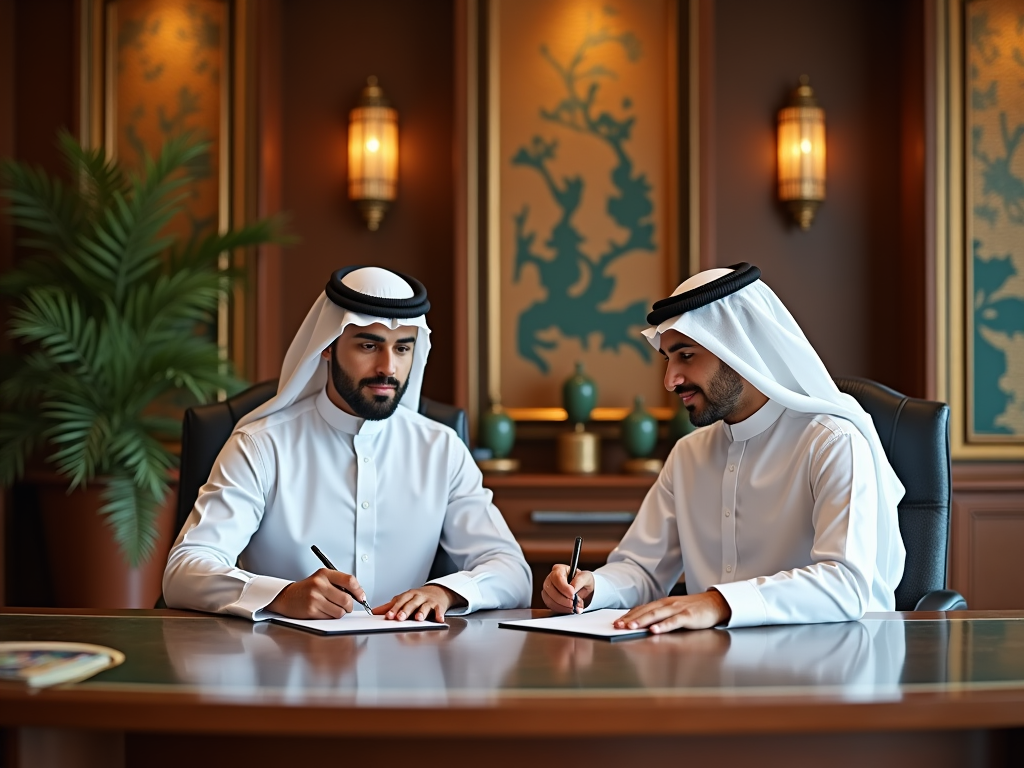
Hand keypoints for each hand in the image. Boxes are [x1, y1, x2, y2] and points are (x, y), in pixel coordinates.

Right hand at [267, 568, 366, 618]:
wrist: (286, 597)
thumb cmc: (307, 589)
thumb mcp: (322, 579)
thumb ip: (339, 583)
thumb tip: (359, 594)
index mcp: (324, 573)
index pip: (349, 580)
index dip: (359, 591)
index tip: (361, 597)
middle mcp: (319, 584)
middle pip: (346, 599)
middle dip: (349, 606)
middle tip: (346, 606)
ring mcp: (314, 597)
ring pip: (340, 611)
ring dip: (339, 613)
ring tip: (331, 608)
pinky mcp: (311, 610)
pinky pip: (330, 618)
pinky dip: (329, 617)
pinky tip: (322, 611)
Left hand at [374, 585, 462, 621]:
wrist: (438, 591)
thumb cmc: (418, 598)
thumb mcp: (404, 599)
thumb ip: (389, 607)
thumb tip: (374, 612)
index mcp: (408, 595)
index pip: (400, 601)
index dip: (394, 609)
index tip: (388, 616)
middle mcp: (418, 597)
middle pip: (411, 603)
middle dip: (405, 611)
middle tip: (400, 618)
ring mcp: (429, 601)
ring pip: (425, 606)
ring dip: (422, 612)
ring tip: (418, 618)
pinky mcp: (439, 606)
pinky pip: (439, 610)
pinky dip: (440, 614)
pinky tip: (439, 619)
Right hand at [542, 564, 594, 613]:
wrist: (584, 591)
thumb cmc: (583, 581)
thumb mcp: (586, 577)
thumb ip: (580, 580)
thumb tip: (573, 588)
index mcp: (559, 569)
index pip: (557, 577)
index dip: (564, 587)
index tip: (573, 594)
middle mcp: (550, 579)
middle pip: (550, 589)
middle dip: (563, 599)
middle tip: (574, 603)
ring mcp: (548, 590)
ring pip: (549, 600)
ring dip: (563, 606)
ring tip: (574, 607)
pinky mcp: (548, 600)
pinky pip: (551, 607)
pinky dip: (561, 610)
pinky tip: (570, 609)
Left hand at [613, 590, 730, 633]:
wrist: (715, 603)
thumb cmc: (693, 609)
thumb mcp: (674, 610)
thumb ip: (660, 615)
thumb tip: (642, 624)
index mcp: (663, 603)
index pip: (642, 609)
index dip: (628, 615)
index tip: (616, 622)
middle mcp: (668, 604)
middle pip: (646, 611)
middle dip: (630, 619)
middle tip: (617, 625)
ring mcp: (678, 609)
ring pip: (657, 615)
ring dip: (642, 621)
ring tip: (631, 627)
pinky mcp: (689, 616)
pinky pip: (674, 621)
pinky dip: (663, 626)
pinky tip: (654, 630)